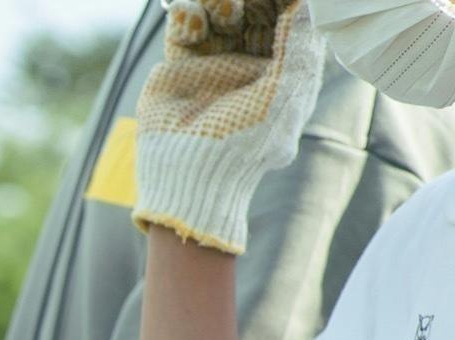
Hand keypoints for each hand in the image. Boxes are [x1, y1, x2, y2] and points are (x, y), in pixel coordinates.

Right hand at [135, 0, 323, 253]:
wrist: (189, 174)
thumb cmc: (248, 142)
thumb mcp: (287, 94)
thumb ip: (300, 46)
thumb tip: (306, 5)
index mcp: (282, 69)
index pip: (288, 20)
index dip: (284, 3)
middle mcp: (249, 61)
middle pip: (253, 12)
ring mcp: (214, 63)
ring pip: (219, 15)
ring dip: (218, 3)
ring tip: (221, 8)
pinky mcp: (179, 68)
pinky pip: (184, 30)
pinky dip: (186, 14)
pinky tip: (189, 13)